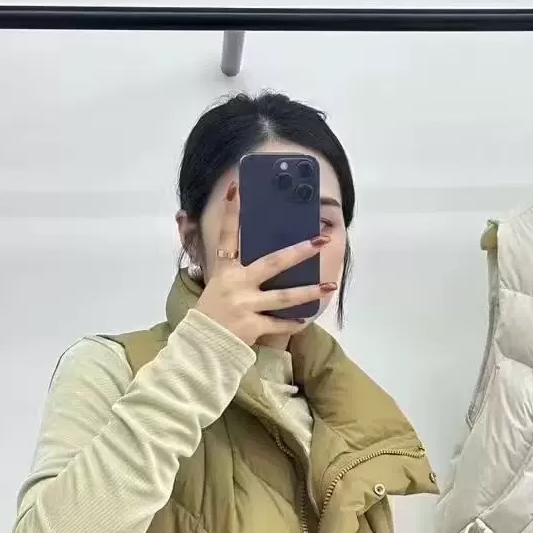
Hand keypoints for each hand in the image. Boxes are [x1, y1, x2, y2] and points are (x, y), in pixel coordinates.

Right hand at [195, 182, 335, 347]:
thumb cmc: (212, 312)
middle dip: (298, 251)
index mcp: (224, 269)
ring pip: (284, 296)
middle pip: (272, 263)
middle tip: (320, 240)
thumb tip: (261, 258)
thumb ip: (235, 269)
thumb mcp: (218, 284)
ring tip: (329, 285)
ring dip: (309, 292)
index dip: (231, 212)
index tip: (237, 188)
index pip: (227, 235)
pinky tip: (308, 318)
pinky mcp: (252, 325)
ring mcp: (245, 305)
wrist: (202, 344)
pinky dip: (294, 323)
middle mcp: (236, 283)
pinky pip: (280, 323)